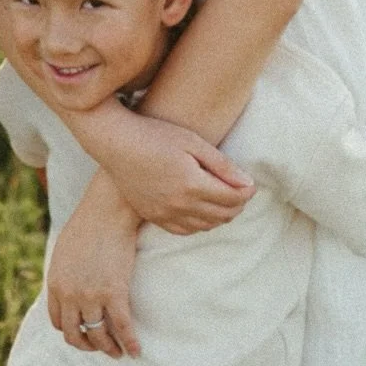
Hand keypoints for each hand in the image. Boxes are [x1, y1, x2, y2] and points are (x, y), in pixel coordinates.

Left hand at [46, 171, 141, 357]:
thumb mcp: (64, 251)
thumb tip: (70, 288)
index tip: (84, 334)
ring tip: (118, 353)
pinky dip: (130, 342)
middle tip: (101, 348)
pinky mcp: (114, 292)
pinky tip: (136, 350)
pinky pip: (122, 327)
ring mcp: (91, 295)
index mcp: (56, 284)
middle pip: (75, 334)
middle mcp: (70, 294)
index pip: (58, 322)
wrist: (108, 210)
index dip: (72, 332)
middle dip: (88, 346)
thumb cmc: (89, 224)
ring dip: (109, 349)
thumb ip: (64, 274)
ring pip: (98, 335)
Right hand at [65, 98, 254, 233]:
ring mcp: (164, 213)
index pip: (233, 198)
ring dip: (221, 216)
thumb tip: (248, 184)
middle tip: (240, 191)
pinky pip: (184, 230)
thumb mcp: (192, 142)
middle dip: (237, 205)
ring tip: (224, 200)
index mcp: (192, 183)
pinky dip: (200, 224)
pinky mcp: (153, 216)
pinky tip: (202, 211)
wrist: (114, 143)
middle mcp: (179, 204)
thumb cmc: (154, 135)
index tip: (250, 183)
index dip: (247, 192)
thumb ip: (222, 165)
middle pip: (222, 215)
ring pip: (205, 226)